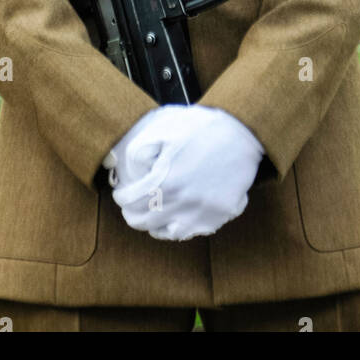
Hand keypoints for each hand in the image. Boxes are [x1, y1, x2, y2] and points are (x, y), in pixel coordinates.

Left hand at [104, 104, 263, 240]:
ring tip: (152, 211)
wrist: (243, 133)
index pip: (130, 203)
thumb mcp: (165, 127)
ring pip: (166, 233)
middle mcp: (182, 204)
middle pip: (144, 222)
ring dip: (154, 223)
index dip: (121, 197)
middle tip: (131, 204)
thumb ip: (138, 147)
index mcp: (165, 182)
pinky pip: (191, 232)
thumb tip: (116, 163)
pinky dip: (178, 227)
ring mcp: (201, 214)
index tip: (121, 193)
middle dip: (132, 213)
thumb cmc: (203, 126)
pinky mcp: (217, 216)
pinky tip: (176, 215)